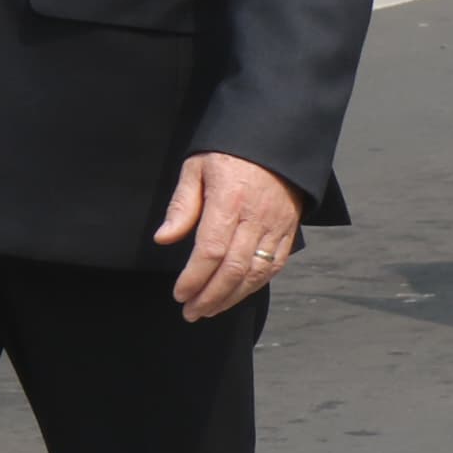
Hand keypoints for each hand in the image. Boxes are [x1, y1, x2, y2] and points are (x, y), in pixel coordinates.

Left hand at [156, 152, 303, 319]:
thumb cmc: (229, 153)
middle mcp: (255, 218)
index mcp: (229, 200)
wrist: (275, 140)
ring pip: (255, 273)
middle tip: (191, 312)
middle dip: (210, 297)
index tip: (179, 294)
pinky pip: (274, 266)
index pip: (211, 251)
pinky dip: (255, 285)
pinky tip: (237, 295)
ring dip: (231, 297)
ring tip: (209, 309)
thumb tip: (164, 238)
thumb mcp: (196, 168)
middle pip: (233, 269)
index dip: (194, 278)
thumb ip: (182, 205)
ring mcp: (275, 226)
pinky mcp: (288, 231)